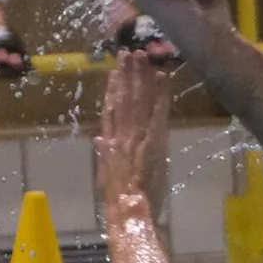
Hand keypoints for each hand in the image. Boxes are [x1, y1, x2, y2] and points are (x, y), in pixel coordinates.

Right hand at [96, 50, 170, 218]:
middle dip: (127, 74)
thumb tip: (99, 139)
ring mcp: (138, 135)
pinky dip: (160, 94)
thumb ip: (104, 156)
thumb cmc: (118, 200)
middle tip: (129, 53)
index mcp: (110, 142)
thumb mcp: (106, 176)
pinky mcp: (155, 140)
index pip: (111, 110)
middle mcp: (122, 134)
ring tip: (143, 56)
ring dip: (141, 76)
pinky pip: (158, 112)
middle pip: (124, 98)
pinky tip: (162, 76)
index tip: (114, 72)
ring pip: (139, 99)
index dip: (112, 89)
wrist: (129, 209)